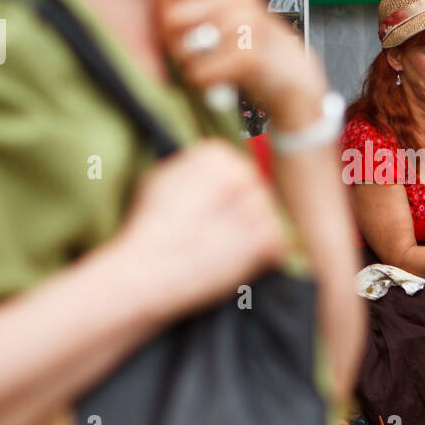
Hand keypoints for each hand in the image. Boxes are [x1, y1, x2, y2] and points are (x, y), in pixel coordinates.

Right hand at [112, 140, 288, 319]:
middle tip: (216, 235)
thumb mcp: (160, 177)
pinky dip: (263, 259)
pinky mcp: (266, 239)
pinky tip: (234, 263)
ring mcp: (257, 206)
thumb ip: (192, 168)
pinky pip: (278, 247)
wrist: (146, 269)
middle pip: (256, 194)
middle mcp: (241, 173)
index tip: (211, 214)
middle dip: (242, 215)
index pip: (238, 171)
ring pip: (268, 219)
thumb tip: (210, 172)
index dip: (226, 198)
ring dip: (252, 236)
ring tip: (221, 251)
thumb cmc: (147, 227)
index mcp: (215, 155)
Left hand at [155, 0, 328, 130]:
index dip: (164, 6)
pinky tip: (218, 79)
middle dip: (172, 41)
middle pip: (172, 16)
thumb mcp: (225, 14)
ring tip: (207, 66)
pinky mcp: (249, 54)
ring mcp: (245, 23)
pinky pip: (200, 72)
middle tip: (188, 53)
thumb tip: (152, 7)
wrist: (292, 75)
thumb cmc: (251, 46)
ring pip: (183, 47)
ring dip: (188, 65)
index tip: (173, 26)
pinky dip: (203, 81)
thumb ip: (194, 5)